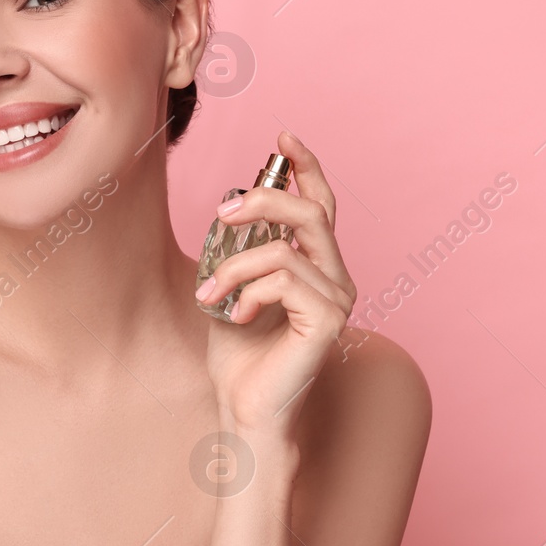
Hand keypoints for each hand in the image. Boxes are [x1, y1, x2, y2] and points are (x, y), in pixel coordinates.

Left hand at [194, 130, 357, 440]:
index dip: (306, 167)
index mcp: (318, 267)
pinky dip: (248, 291)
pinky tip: (234, 317)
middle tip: (221, 213)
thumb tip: (233, 207)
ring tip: (208, 295)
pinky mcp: (328, 320)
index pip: (321, 205)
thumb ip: (241, 250)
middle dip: (263, 201)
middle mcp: (336, 279)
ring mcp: (338, 299)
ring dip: (234, 266)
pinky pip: (282, 279)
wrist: (245, 410)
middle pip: (312, 213)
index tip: (283, 135)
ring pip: (285, 248)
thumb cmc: (239, 356)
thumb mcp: (232, 288)